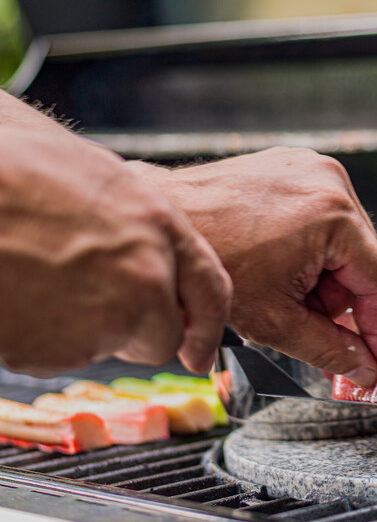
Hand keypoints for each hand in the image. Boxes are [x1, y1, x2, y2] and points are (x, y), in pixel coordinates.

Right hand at [0, 129, 231, 375]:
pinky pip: (57, 357)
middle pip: (162, 337)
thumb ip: (134, 218)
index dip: (208, 328)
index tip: (200, 353)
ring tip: (36, 277)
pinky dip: (39, 338)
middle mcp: (145, 277)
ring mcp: (102, 319)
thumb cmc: (7, 164)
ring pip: (106, 347)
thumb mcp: (93, 172)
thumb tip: (143, 239)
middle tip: (90, 299)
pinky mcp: (52, 352)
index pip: (212, 292)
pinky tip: (16, 295)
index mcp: (159, 225)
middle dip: (135, 330)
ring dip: (80, 328)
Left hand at [133, 148, 376, 385]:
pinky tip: (273, 261)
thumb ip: (328, 348)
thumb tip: (363, 366)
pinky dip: (305, 247)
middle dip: (336, 300)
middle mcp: (329, 180)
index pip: (376, 282)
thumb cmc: (210, 263)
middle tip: (300, 318)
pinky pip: (318, 216)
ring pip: (340, 241)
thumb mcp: (275, 321)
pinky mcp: (289, 164)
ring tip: (276, 285)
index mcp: (334, 214)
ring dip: (319, 274)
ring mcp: (308, 166)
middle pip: (359, 261)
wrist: (158, 222)